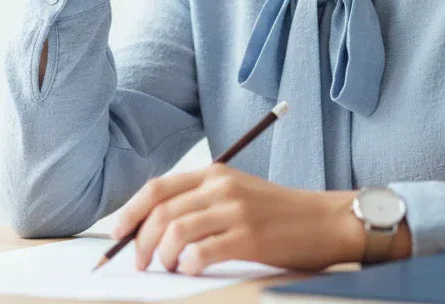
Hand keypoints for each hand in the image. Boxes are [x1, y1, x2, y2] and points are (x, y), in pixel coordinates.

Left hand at [110, 164, 410, 275]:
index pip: (157, 188)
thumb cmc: (280, 214)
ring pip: (175, 232)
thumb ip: (202, 203)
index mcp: (215, 173)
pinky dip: (188, 265)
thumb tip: (156, 229)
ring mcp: (235, 210)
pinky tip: (193, 269)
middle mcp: (221, 187)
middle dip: (141, 241)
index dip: (130, 212)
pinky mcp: (249, 236)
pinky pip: (201, 252)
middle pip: (161, 212)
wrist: (327, 220)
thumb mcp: (238, 194)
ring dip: (163, 256)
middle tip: (140, 263)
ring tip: (169, 268)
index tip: (117, 234)